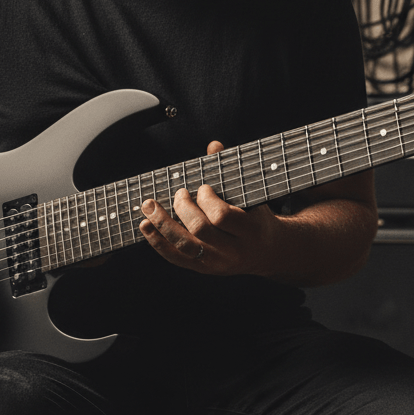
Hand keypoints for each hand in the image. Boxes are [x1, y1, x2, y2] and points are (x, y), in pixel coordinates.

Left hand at [138, 141, 281, 275]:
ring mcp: (217, 263)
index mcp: (250, 231)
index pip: (222, 217)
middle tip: (180, 193)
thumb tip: (213, 146)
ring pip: (183, 246)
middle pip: (200, 230)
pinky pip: (175, 258)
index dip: (206, 200)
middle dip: (183, 208)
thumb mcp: (251, 196)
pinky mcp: (203, 269)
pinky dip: (157, 241)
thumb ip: (230, 172)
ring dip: (162, 224)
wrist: (267, 251)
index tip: (202, 187)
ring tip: (149, 205)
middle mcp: (234, 251)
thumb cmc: (256, 216)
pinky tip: (146, 225)